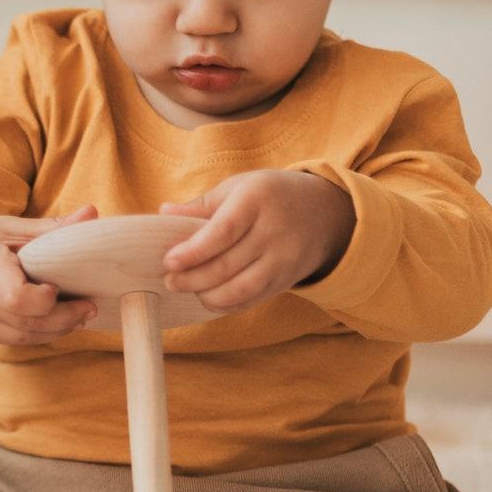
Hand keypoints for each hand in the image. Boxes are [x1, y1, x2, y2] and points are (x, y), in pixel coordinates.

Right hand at [0, 205, 102, 345]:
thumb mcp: (9, 228)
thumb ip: (52, 228)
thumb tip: (93, 213)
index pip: (16, 297)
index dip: (45, 298)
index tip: (59, 285)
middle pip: (26, 322)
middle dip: (64, 317)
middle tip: (89, 306)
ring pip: (23, 337)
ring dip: (57, 329)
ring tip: (80, 314)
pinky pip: (14, 340)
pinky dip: (39, 333)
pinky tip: (57, 321)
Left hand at [158, 169, 355, 313]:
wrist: (327, 212)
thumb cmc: (270, 195)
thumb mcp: (239, 187)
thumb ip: (202, 204)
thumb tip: (164, 213)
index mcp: (257, 199)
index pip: (222, 232)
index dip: (193, 251)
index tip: (169, 262)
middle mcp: (275, 230)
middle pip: (227, 265)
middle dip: (192, 279)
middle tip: (170, 281)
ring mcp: (285, 258)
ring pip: (242, 288)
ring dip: (209, 296)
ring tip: (188, 290)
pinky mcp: (288, 279)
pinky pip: (254, 299)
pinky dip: (228, 304)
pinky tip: (210, 299)